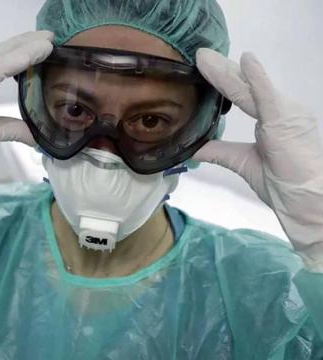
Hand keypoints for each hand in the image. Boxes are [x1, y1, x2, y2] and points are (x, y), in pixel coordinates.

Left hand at [193, 48, 322, 268]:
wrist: (307, 197)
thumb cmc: (284, 181)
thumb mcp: (242, 161)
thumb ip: (218, 151)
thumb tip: (193, 149)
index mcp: (272, 119)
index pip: (243, 95)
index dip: (225, 80)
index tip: (207, 67)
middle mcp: (278, 111)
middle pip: (242, 87)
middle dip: (220, 71)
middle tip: (201, 55)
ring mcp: (282, 113)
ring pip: (246, 89)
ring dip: (225, 72)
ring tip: (205, 57)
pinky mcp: (283, 120)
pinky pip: (266, 95)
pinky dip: (256, 77)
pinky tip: (245, 60)